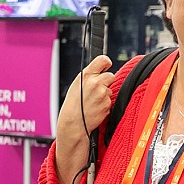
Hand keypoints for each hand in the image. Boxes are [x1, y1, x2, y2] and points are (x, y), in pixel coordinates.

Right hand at [53, 55, 113, 183]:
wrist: (74, 123)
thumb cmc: (73, 104)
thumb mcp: (77, 85)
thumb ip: (90, 76)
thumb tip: (102, 68)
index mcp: (86, 75)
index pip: (102, 60)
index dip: (106, 63)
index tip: (107, 65)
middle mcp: (95, 83)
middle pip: (110, 76)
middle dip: (106, 82)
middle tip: (96, 90)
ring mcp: (103, 94)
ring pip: (110, 90)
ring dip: (104, 95)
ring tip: (92, 102)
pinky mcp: (107, 104)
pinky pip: (110, 101)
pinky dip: (104, 105)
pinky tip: (95, 108)